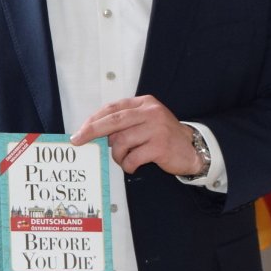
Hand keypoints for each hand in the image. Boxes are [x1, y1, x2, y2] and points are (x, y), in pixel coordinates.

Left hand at [73, 96, 202, 176]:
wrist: (192, 149)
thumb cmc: (164, 136)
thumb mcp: (147, 121)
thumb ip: (126, 121)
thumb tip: (96, 131)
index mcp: (144, 103)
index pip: (113, 108)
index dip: (94, 119)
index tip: (80, 130)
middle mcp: (150, 112)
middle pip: (113, 121)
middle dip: (92, 131)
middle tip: (78, 141)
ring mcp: (156, 129)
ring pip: (121, 142)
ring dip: (117, 155)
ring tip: (123, 160)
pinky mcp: (159, 146)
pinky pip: (132, 158)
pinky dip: (128, 165)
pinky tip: (132, 166)